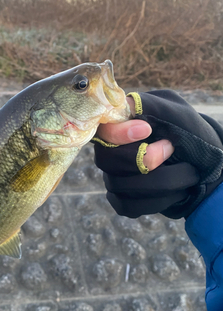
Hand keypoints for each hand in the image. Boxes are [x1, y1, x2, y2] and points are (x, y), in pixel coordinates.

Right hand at [93, 90, 222, 218]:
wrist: (208, 168)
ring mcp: (113, 175)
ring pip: (119, 185)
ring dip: (161, 181)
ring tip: (186, 171)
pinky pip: (127, 205)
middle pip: (106, 160)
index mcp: (121, 124)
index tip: (146, 130)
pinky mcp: (122, 198)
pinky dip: (157, 201)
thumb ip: (151, 107)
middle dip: (144, 160)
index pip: (102, 129)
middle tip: (171, 150)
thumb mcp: (178, 114)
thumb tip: (125, 105)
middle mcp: (111, 149)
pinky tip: (176, 191)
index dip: (118, 134)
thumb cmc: (192, 136)